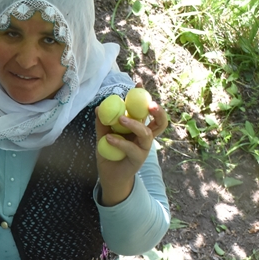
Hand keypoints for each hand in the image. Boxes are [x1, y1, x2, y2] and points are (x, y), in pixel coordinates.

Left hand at [95, 87, 168, 206]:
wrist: (109, 176)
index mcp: (139, 128)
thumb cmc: (109, 154)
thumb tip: (98, 108)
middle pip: (160, 123)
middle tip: (149, 104)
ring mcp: (143, 148)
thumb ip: (103, 124)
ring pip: (147, 134)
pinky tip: (109, 138)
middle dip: (158, 112)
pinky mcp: (138, 159)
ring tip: (120, 118)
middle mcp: (145, 137)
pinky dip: (120, 142)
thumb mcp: (103, 137)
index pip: (146, 111)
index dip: (145, 97)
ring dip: (135, 124)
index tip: (138, 83)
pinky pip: (132, 148)